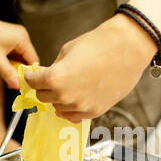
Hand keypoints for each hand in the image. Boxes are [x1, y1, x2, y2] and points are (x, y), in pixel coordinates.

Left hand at [0, 10, 38, 88]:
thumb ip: (8, 74)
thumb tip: (18, 86)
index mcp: (22, 38)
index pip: (33, 61)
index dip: (28, 74)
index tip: (22, 84)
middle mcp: (21, 36)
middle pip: (26, 60)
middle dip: (17, 71)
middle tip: (8, 79)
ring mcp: (15, 36)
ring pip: (19, 58)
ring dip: (10, 67)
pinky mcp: (9, 38)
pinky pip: (13, 54)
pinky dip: (7, 61)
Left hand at [24, 14, 156, 122]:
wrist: (128, 49)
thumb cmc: (100, 44)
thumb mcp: (67, 50)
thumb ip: (54, 67)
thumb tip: (47, 76)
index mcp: (56, 78)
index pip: (32, 83)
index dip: (32, 77)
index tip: (34, 75)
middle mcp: (66, 96)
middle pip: (43, 97)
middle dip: (44, 87)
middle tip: (51, 80)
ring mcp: (81, 106)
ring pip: (58, 108)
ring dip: (58, 99)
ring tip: (68, 86)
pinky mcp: (95, 111)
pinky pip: (73, 116)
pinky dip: (70, 109)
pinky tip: (75, 98)